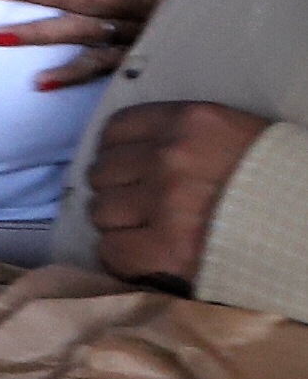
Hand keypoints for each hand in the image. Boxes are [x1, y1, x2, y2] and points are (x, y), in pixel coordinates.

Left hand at [83, 99, 268, 285]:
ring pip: (101, 212)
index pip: (116, 129)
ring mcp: (165, 202)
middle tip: (145, 208)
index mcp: (190, 121)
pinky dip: (123, 258)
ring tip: (150, 233)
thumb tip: (132, 153)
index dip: (118, 154)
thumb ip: (187, 138)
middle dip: (120, 191)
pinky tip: (147, 256)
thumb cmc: (278, 182)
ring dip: (120, 225)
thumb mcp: (236, 136)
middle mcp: (170, 156)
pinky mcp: (167, 248)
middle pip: (102, 172)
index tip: (131, 171)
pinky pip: (111, 250)